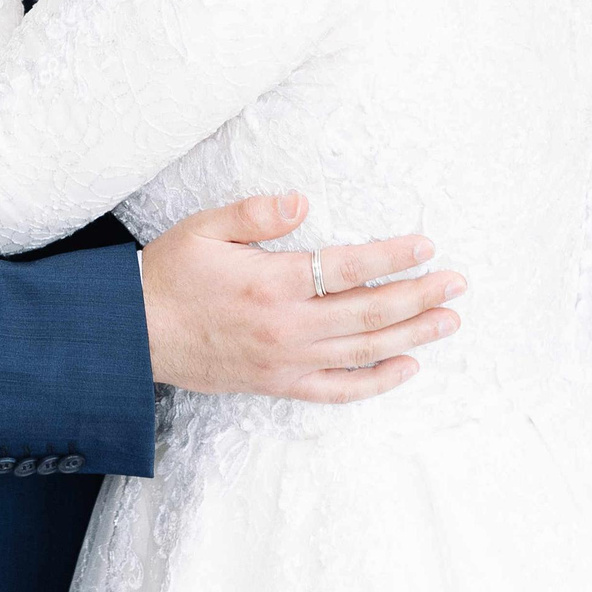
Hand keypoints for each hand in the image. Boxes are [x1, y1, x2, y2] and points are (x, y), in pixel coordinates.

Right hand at [138, 192, 464, 402]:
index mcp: (272, 283)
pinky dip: (376, 381)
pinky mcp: (278, 384)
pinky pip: (338, 389)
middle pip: (369, 311)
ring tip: (448, 320)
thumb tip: (300, 202)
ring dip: (412, 334)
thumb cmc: (169, 276)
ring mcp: (286, 361)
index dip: (392, 257)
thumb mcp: (203, 228)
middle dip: (419, 296)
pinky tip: (406, 367)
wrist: (134, 334)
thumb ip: (254, 214)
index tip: (425, 247)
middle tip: (457, 283)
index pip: (348, 267)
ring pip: (363, 350)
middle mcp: (287, 327)